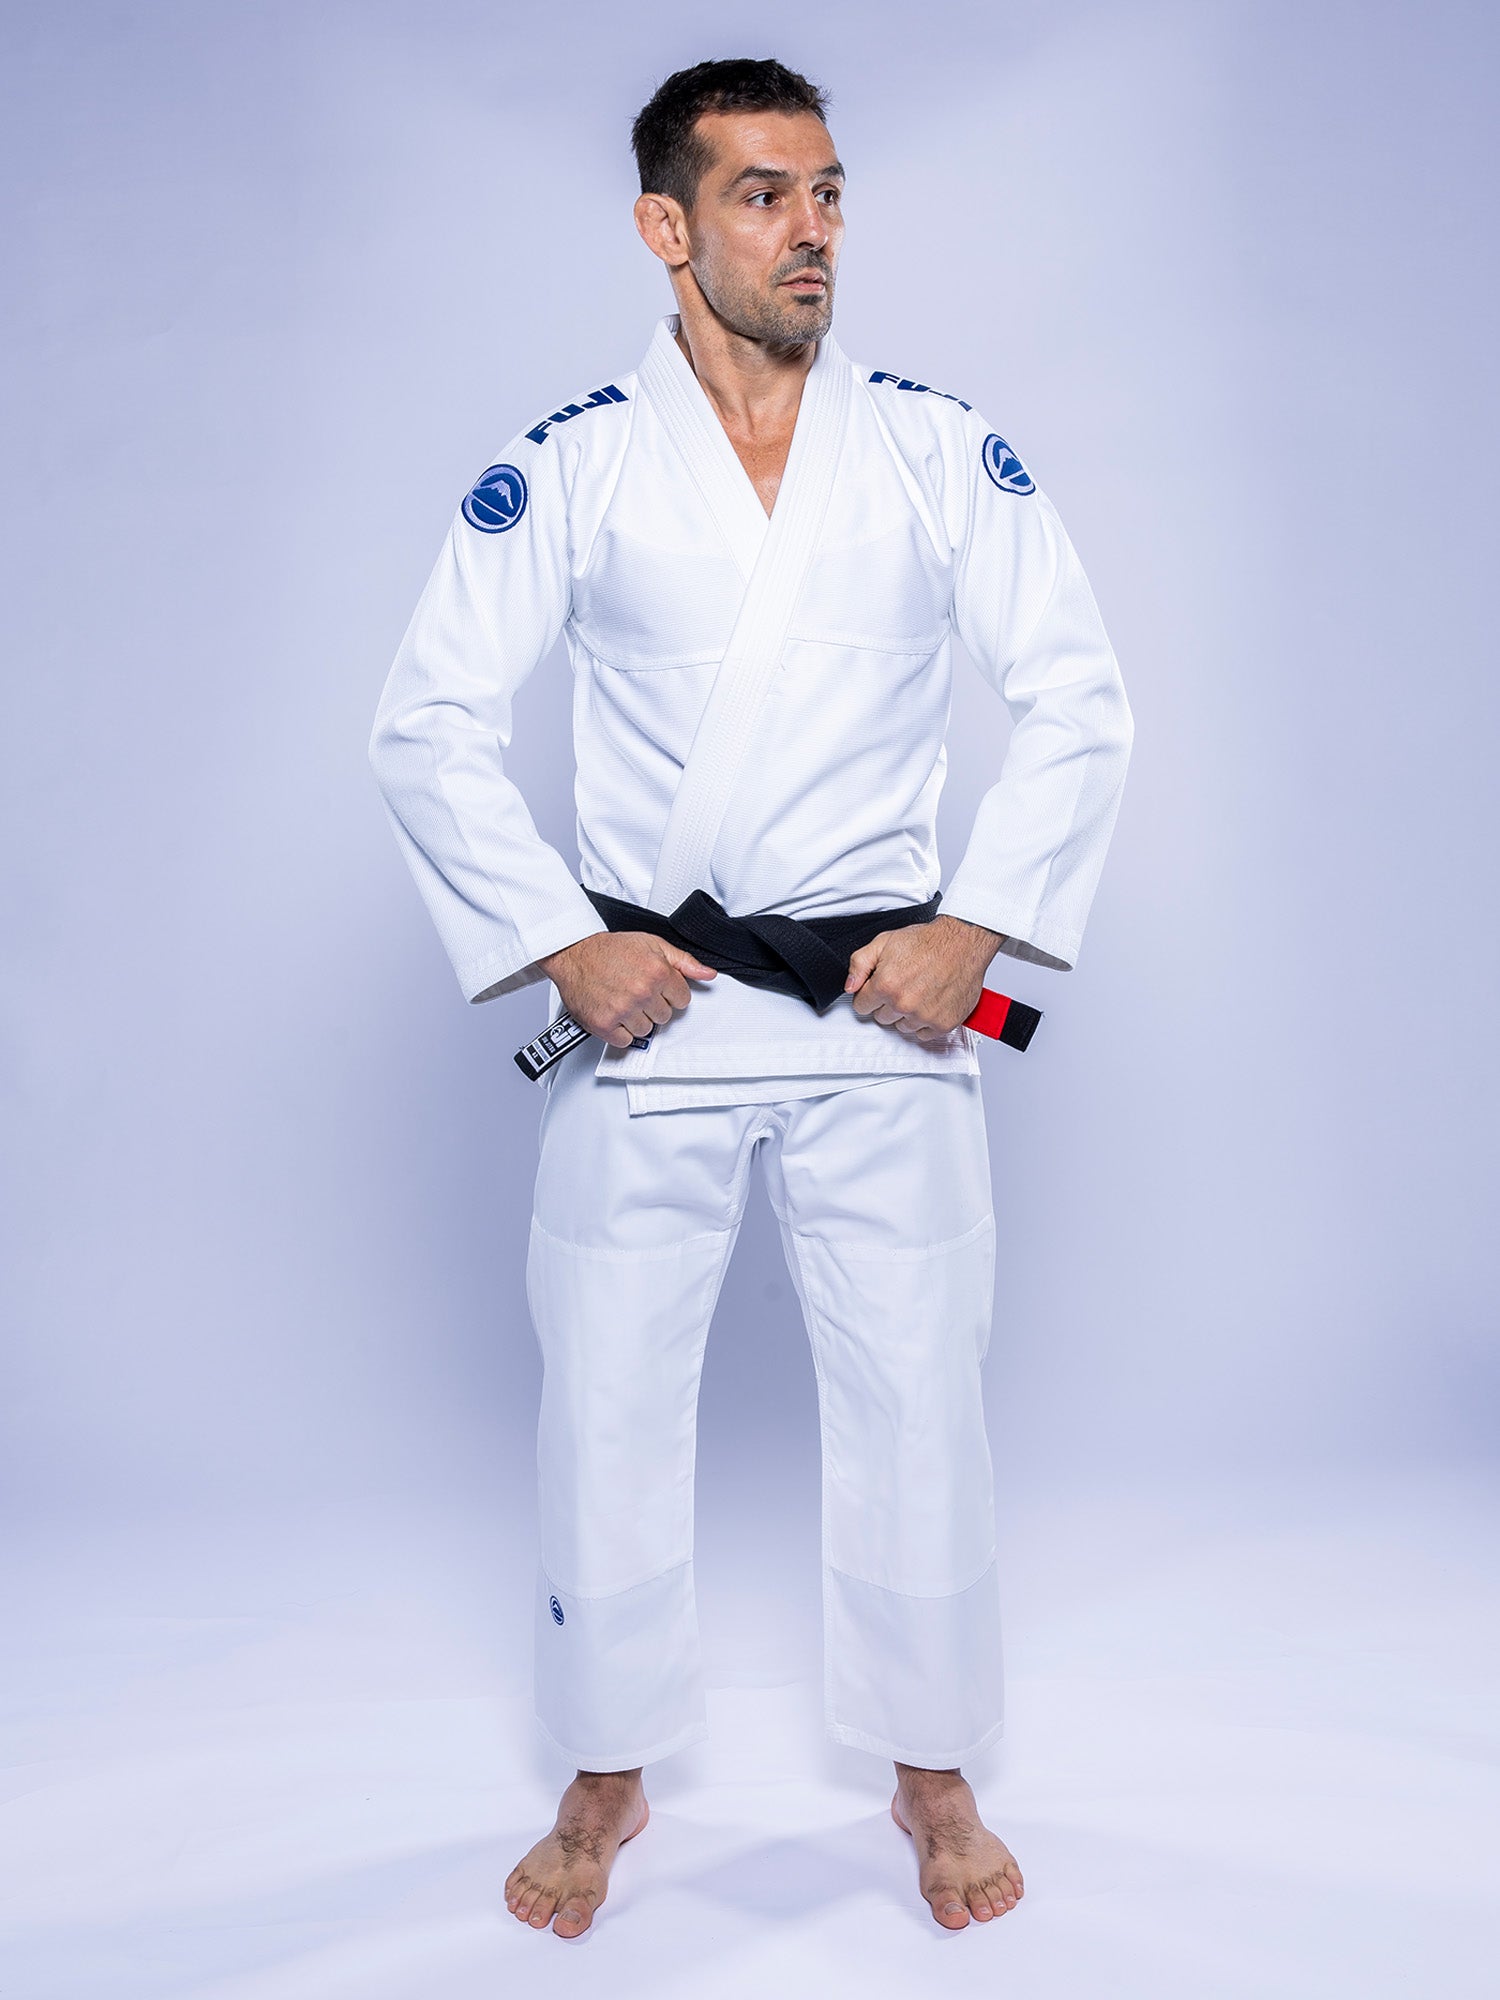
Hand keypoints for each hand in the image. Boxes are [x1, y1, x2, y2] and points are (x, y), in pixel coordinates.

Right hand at [538, 931, 717, 1048]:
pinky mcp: (604, 1024)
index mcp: (658, 973)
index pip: (683, 1000)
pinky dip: (620, 1031)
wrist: (574, 953)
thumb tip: (708, 974)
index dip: (670, 993)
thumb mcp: (653, 945)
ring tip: (624, 1001)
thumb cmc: (610, 949)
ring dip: (637, 1019)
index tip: (656, 987)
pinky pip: (625, 1041)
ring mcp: (623, 1010)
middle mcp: (642, 992)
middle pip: (665, 1016)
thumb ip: (683, 961)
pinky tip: (614, 1013)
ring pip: (646, 1030)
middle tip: (636, 992)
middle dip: (653, 1006)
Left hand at [844, 915, 1004, 1039]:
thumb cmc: (927, 942)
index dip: (869, 994)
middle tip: (903, 985)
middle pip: (881, 1018)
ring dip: (906, 1014)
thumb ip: (860, 964)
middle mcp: (903, 1004)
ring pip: (902, 1027)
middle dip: (887, 1003)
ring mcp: (923, 1016)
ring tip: (918, 992)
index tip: (880, 987)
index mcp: (885, 985)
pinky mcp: (942, 1023)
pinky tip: (930, 1003)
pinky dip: (925, 1022)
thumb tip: (849, 986)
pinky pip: (923, 1034)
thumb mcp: (884, 942)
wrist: (962, 943)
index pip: (861, 1006)